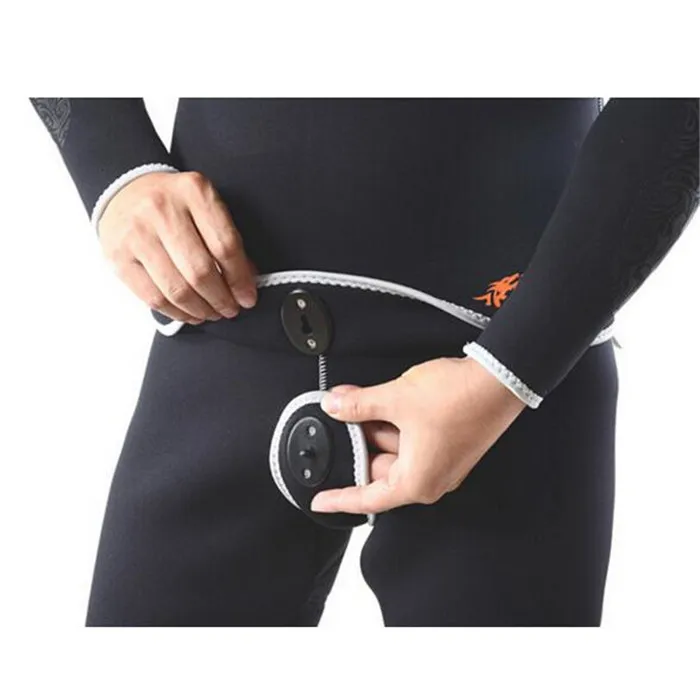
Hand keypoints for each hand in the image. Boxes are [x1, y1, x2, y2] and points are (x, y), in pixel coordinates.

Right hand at [98, 170, 257, 323]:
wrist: (125, 191)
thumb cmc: (173, 204)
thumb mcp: (205, 206)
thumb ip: (226, 239)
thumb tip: (245, 281)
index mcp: (193, 191)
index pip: (225, 246)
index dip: (240, 279)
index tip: (248, 297)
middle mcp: (162, 209)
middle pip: (200, 271)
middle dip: (221, 299)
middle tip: (230, 309)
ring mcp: (137, 234)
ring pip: (177, 289)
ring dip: (200, 310)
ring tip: (211, 313)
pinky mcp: (119, 257)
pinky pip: (153, 297)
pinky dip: (176, 313)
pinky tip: (189, 313)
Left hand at [310, 356, 526, 514]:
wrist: (499, 378)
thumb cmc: (458, 397)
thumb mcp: (396, 398)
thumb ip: (359, 405)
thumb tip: (334, 406)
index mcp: (417, 482)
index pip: (368, 498)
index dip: (340, 499)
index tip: (320, 502)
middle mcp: (431, 479)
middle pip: (381, 471)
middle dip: (361, 443)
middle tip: (341, 419)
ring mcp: (442, 462)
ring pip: (396, 452)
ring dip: (378, 429)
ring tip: (362, 402)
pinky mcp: (449, 445)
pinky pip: (412, 442)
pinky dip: (395, 425)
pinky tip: (385, 403)